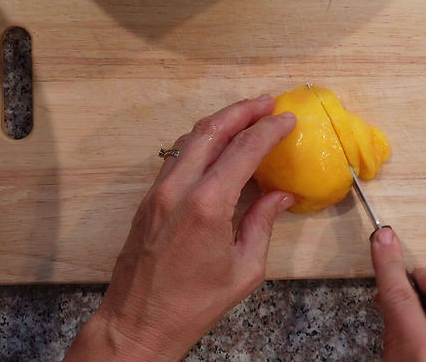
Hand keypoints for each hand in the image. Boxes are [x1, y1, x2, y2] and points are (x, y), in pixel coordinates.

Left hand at [65, 95, 295, 361]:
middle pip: (212, 130)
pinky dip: (200, 142)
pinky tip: (217, 144)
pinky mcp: (148, 199)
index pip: (244, 150)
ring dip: (219, 122)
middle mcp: (179, 189)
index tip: (287, 119)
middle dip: (242, 111)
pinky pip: (176, 157)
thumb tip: (280, 195)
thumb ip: (263, 224)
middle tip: (267, 103)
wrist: (138, 322)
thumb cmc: (193, 304)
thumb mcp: (244, 269)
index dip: (268, 130)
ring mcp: (158, 191)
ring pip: (189, 139)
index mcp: (207, 205)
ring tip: (246, 116)